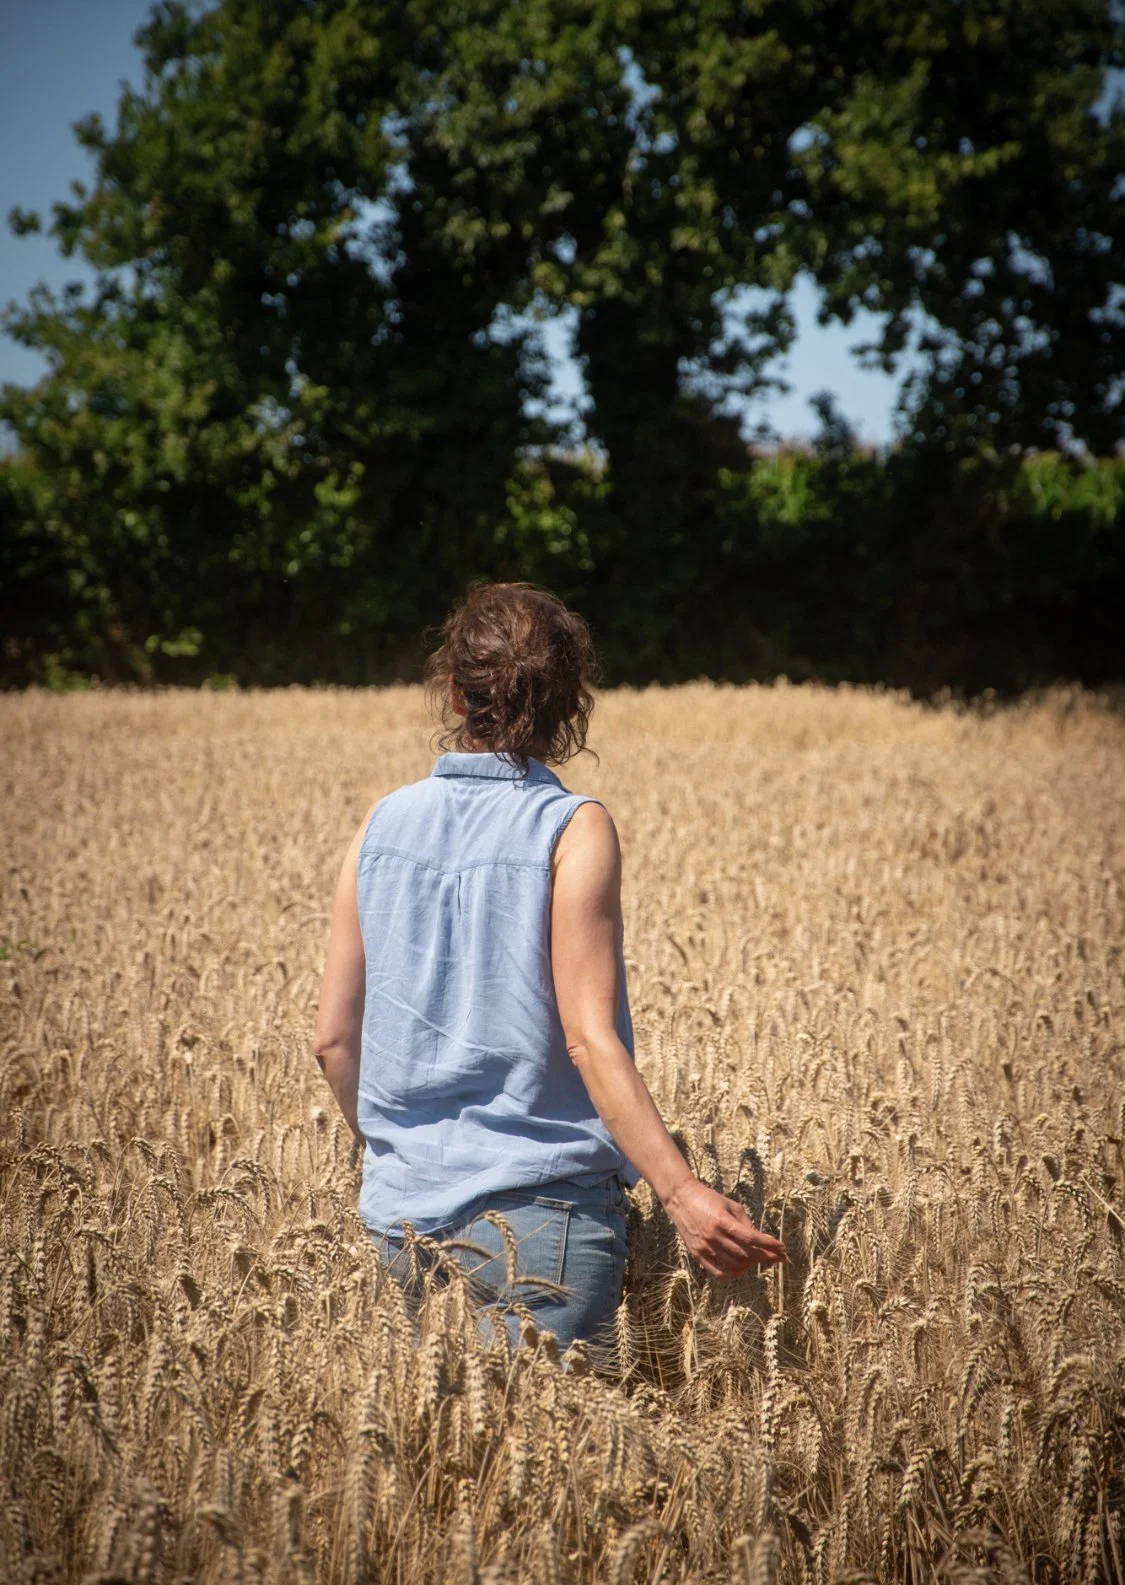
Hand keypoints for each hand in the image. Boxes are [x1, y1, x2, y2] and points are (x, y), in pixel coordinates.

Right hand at [663, 1178, 786, 1278]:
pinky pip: (718, 1272)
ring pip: (734, 1265)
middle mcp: (714, 1236)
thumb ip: (745, 1222)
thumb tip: (759, 1239)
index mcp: (722, 1221)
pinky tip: (741, 1268)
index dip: (768, 1244)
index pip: (751, 1238)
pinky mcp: (698, 1254)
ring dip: (751, 1264)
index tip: (782, 1248)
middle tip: (778, 1257)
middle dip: (765, 1256)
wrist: (681, 1199)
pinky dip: (733, 1273)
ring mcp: (705, 1247)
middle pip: (746, 1254)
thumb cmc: (708, 1198)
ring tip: (759, 1259)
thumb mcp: (730, 1204)